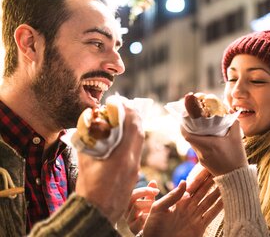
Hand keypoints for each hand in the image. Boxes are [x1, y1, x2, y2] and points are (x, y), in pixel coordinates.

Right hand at [76, 104, 143, 223]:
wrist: (97, 213)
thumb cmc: (88, 189)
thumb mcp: (85, 160)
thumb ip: (87, 139)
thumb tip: (88, 121)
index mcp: (122, 156)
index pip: (132, 126)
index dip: (127, 110)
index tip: (119, 101)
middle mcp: (133, 160)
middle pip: (139, 131)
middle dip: (133, 115)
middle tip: (123, 105)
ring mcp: (135, 167)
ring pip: (140, 140)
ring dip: (134, 125)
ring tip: (124, 116)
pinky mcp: (134, 172)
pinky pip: (137, 149)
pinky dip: (133, 137)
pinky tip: (124, 133)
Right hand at [125, 180, 159, 233]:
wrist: (147, 236)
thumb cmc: (146, 219)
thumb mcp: (148, 205)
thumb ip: (149, 194)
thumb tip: (153, 181)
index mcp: (129, 205)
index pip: (133, 193)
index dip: (145, 190)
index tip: (157, 191)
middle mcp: (126, 212)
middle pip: (133, 197)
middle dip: (146, 193)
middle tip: (156, 193)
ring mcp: (128, 220)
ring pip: (136, 206)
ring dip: (148, 205)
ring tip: (154, 208)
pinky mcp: (132, 229)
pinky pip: (140, 218)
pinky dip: (148, 216)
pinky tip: (151, 218)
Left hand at [143, 169, 221, 236]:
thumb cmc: (152, 228)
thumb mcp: (158, 209)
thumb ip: (171, 196)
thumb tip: (184, 181)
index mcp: (178, 200)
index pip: (191, 186)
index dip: (200, 177)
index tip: (208, 167)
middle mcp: (188, 207)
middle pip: (203, 191)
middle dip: (211, 182)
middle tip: (221, 170)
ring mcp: (194, 217)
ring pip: (209, 201)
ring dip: (218, 192)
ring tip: (227, 182)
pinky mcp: (199, 227)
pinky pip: (211, 215)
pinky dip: (219, 207)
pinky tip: (226, 200)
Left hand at [180, 121, 246, 175]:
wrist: (236, 177)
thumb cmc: (237, 157)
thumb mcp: (237, 137)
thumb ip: (234, 123)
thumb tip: (230, 111)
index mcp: (208, 145)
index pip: (187, 135)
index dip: (183, 126)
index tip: (185, 118)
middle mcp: (202, 152)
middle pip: (189, 138)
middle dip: (189, 128)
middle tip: (194, 119)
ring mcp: (201, 159)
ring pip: (193, 144)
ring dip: (194, 135)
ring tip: (201, 127)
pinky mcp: (204, 163)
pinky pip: (198, 150)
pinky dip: (199, 142)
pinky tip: (207, 139)